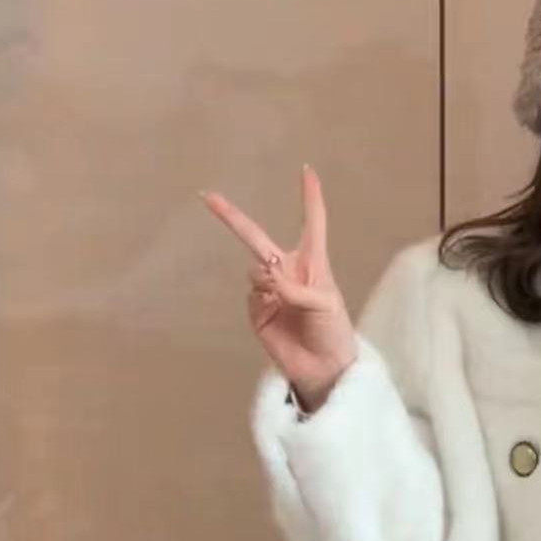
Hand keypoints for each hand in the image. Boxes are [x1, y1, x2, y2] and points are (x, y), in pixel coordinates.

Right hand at [199, 164, 358, 405]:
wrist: (324, 369)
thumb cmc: (334, 332)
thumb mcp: (325, 305)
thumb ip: (295, 288)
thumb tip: (266, 277)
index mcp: (313, 262)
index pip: (312, 222)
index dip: (310, 197)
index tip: (307, 171)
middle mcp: (288, 270)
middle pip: (256, 237)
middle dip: (231, 217)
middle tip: (207, 196)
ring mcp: (270, 290)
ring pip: (254, 270)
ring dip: (265, 279)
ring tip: (283, 299)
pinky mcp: (257, 311)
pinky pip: (251, 295)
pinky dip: (260, 300)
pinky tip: (273, 313)